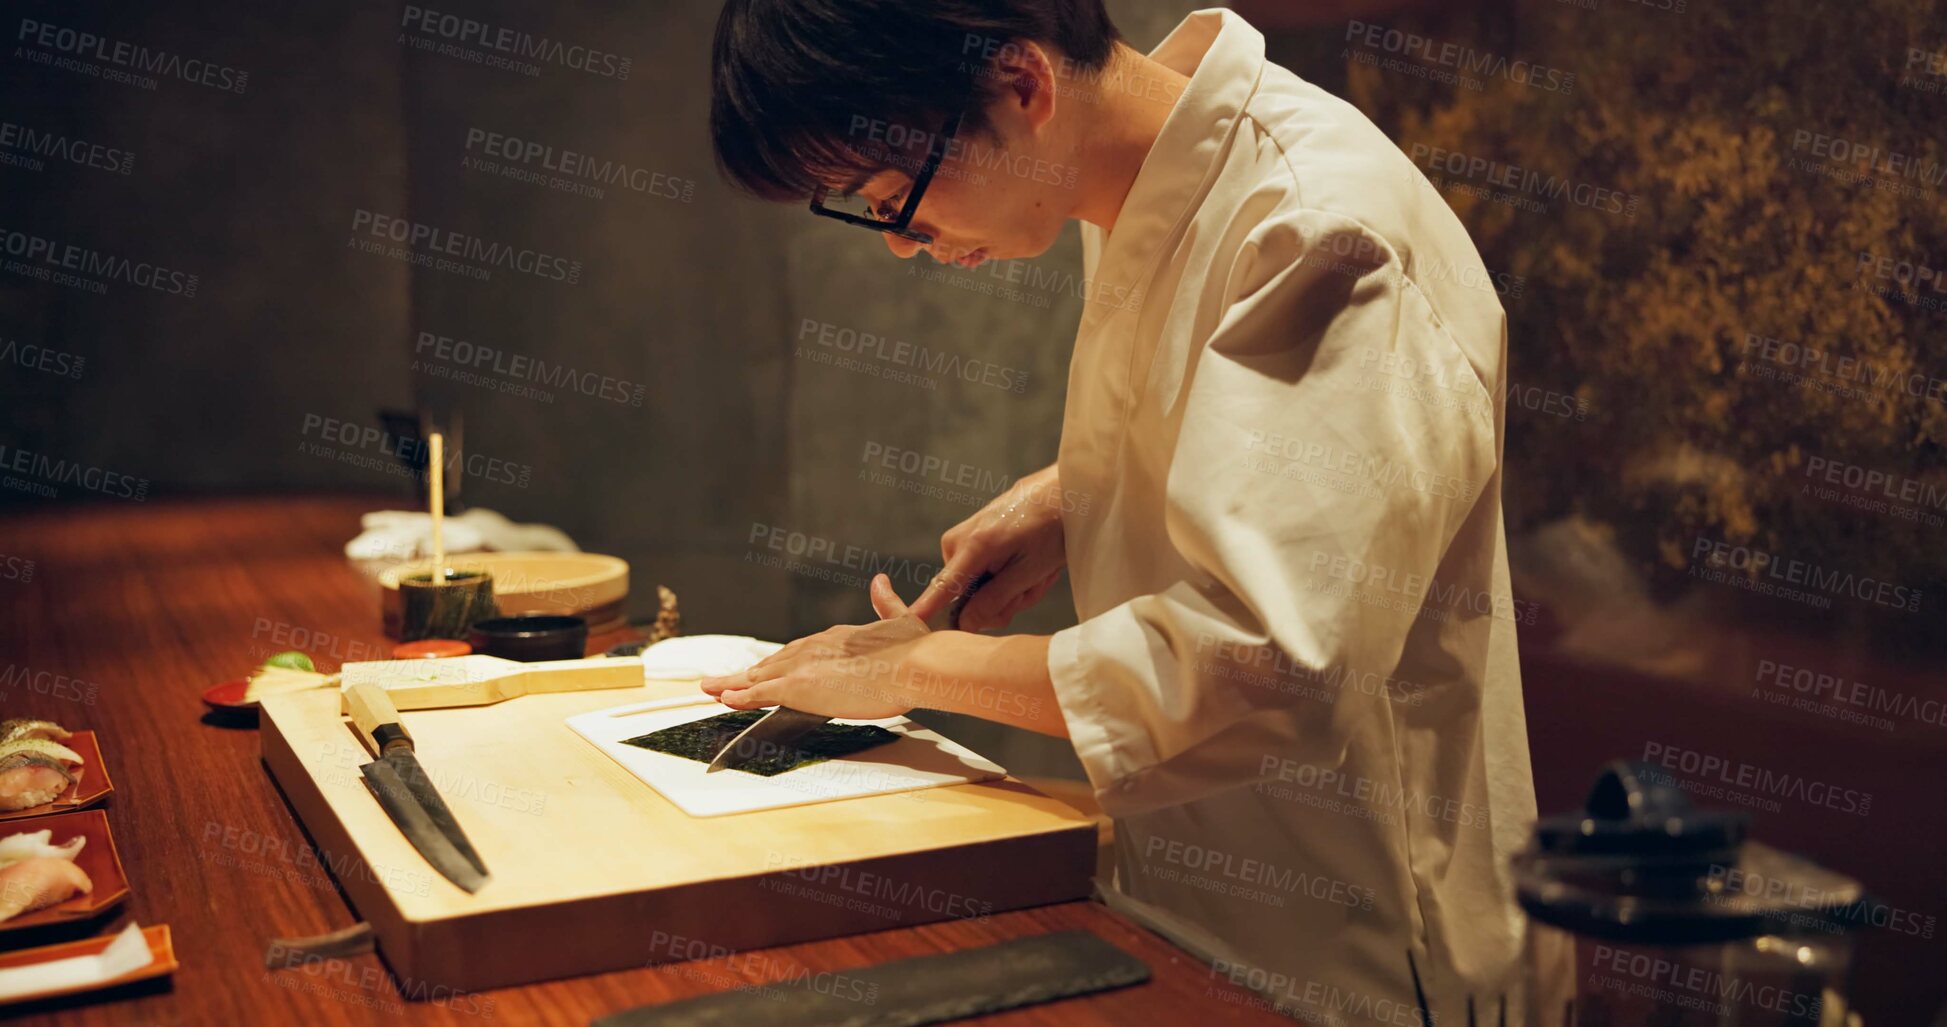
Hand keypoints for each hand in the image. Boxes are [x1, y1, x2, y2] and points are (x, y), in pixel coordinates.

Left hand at [699, 574, 926, 718]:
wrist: (913, 665)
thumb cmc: (915, 650)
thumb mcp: (902, 620)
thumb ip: (886, 603)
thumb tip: (880, 581)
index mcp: (838, 637)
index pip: (802, 650)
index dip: (783, 660)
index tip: (772, 666)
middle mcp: (815, 647)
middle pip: (774, 662)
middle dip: (751, 672)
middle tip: (728, 679)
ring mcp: (804, 666)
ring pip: (759, 676)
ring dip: (735, 682)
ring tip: (712, 688)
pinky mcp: (798, 687)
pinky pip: (760, 692)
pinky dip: (740, 694)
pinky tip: (724, 697)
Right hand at [908, 464, 1067, 631]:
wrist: (1064, 490)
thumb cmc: (1054, 527)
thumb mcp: (1031, 571)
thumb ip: (995, 600)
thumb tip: (964, 624)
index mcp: (974, 546)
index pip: (943, 588)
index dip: (925, 610)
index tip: (907, 623)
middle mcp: (958, 540)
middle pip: (966, 596)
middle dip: (1003, 600)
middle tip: (1034, 585)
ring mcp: (963, 537)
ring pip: (978, 587)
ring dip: (1012, 588)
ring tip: (1038, 570)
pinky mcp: (971, 536)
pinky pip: (983, 572)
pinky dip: (1009, 574)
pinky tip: (1032, 563)